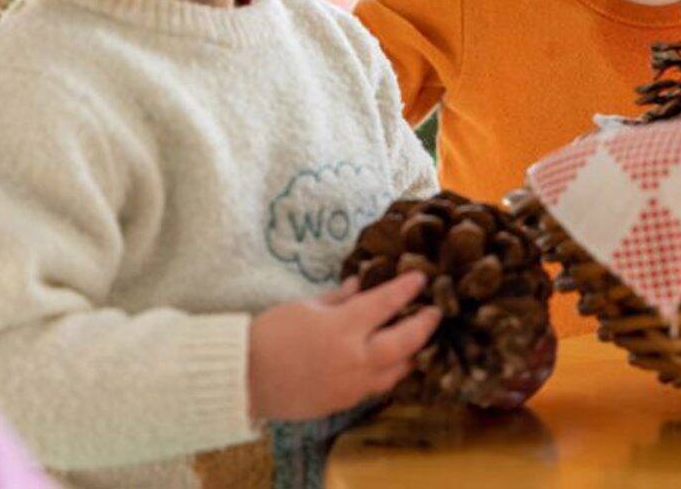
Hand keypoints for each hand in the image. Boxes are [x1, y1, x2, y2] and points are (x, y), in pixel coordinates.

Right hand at [247, 272, 439, 422]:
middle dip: (425, 326)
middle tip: (436, 312)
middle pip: (406, 343)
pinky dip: (389, 373)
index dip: (407, 288)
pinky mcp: (344, 402)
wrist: (244, 378)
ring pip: (397, 371)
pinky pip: (377, 387)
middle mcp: (355, 358)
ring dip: (412, 354)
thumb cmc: (269, 334)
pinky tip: (392, 363)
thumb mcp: (305, 306)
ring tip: (420, 340)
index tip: (422, 277)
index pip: (386, 303)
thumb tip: (360, 284)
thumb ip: (339, 298)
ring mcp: (352, 384)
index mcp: (343, 328)